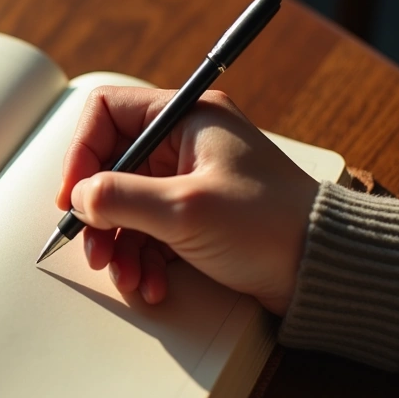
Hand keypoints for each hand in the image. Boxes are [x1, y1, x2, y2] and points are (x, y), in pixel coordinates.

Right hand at [56, 86, 318, 315]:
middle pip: (111, 166)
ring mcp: (189, 180)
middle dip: (98, 213)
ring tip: (128, 276)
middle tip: (94, 247)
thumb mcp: (185, 210)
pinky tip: (153, 283)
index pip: (107, 114)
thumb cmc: (272, 227)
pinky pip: (148, 231)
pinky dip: (143, 259)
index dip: (81, 153)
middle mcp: (185, 143)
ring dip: (119, 244)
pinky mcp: (196, 216)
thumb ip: (121, 198)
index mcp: (187, 118)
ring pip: (126, 204)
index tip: (74, 196)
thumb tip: (79, 198)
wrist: (324, 270)